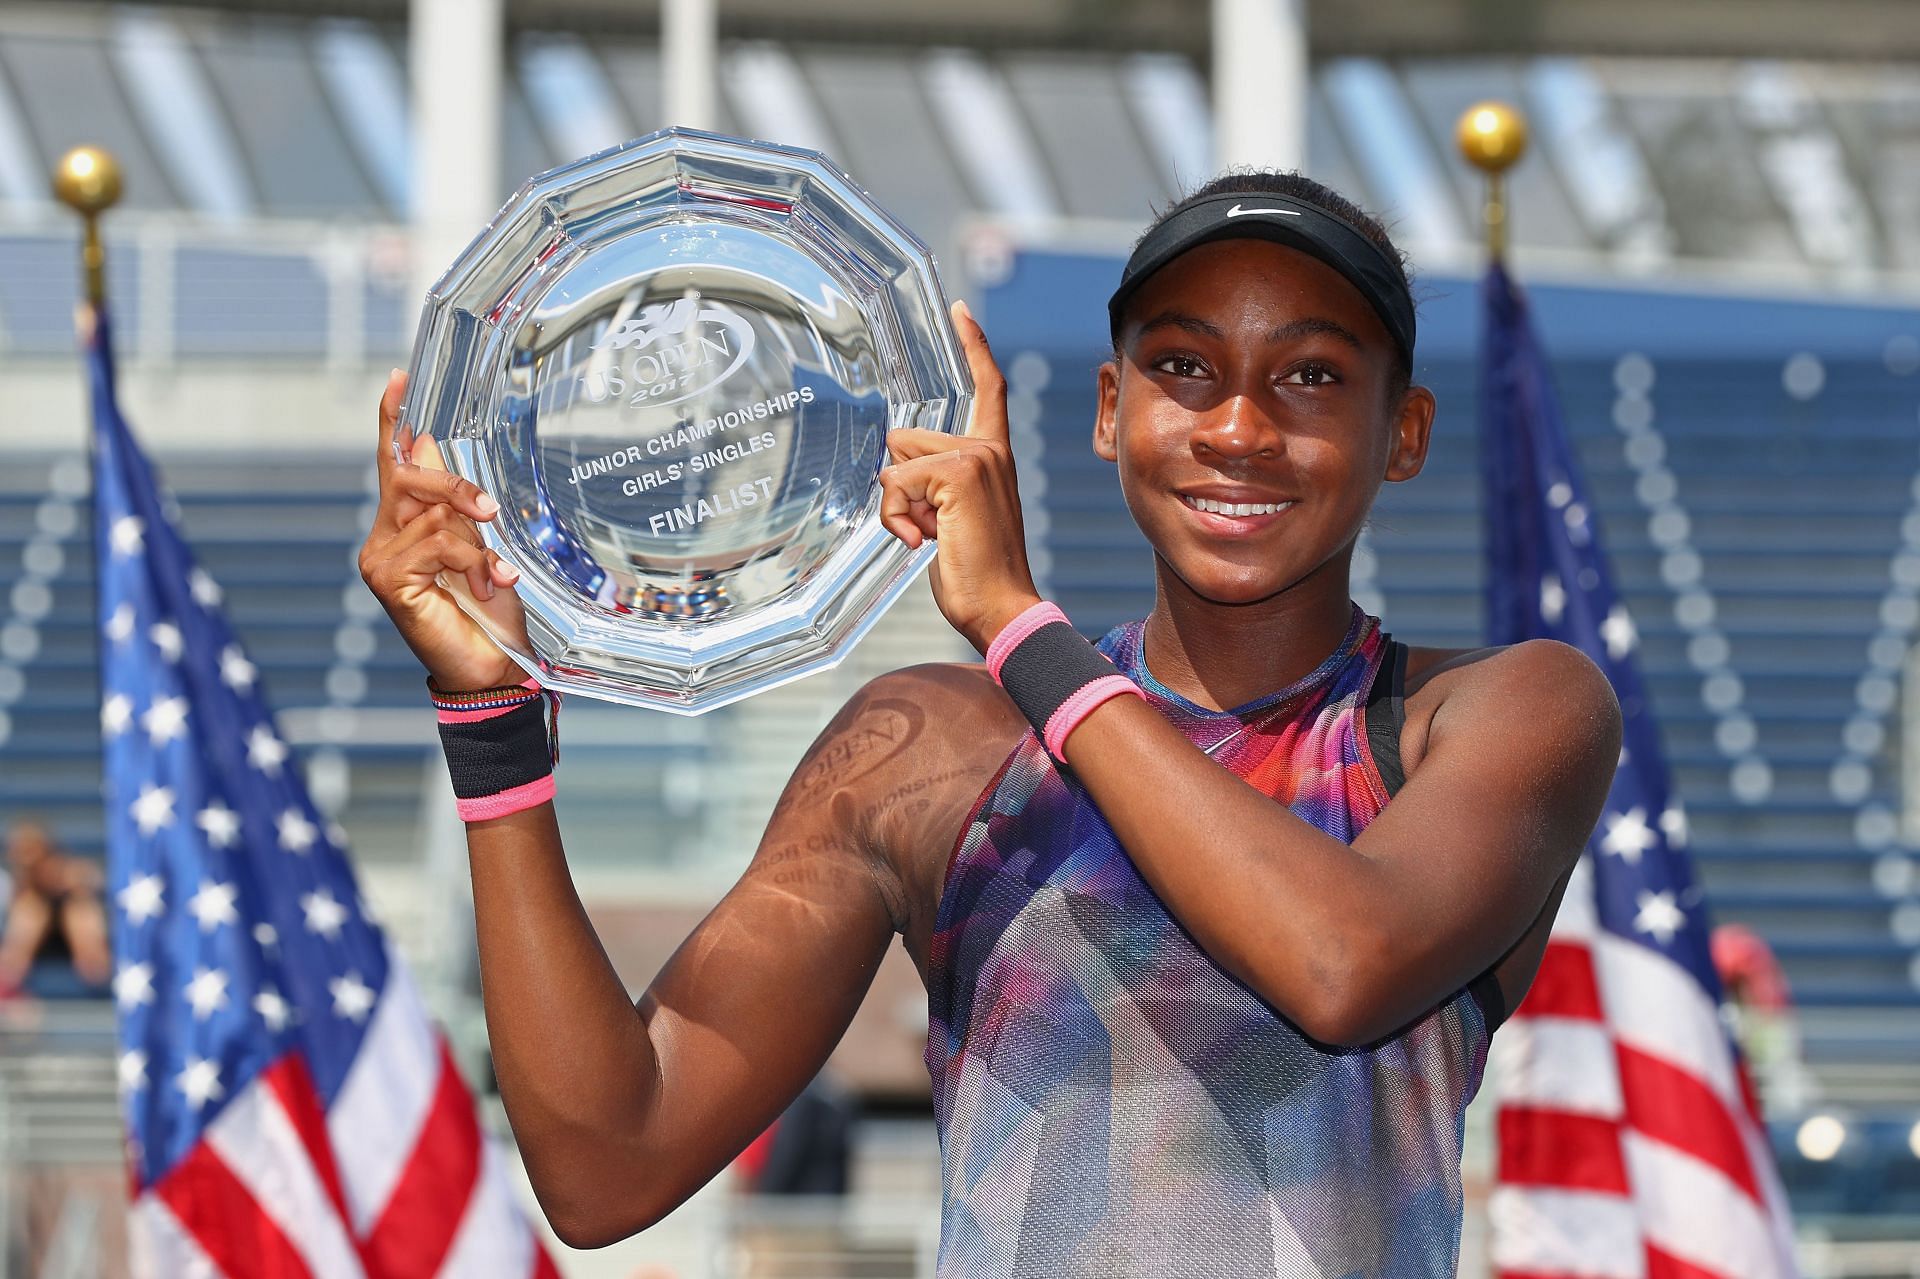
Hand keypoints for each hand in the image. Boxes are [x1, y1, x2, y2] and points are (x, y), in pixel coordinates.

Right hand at [357, 370, 528, 690]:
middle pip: (409, 478)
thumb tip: (433, 447)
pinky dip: (471, 562)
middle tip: (489, 511)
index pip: (394, 463)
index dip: (393, 419)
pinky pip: (436, 543)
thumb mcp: (485, 548)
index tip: (401, 377)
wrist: (495, 669)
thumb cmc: (493, 613)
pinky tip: (488, 587)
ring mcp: (381, 558)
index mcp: (406, 525)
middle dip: (454, 485)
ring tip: (497, 576)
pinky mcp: (388, 579)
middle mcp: (385, 537)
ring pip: (431, 514)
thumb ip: (461, 507)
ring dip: (475, 543)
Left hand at [880, 301, 1041, 653]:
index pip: (986, 387)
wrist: (1003, 607)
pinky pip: (893, 483)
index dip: (972, 346)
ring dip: (896, 505)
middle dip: (900, 486)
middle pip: (905, 437)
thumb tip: (891, 463)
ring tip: (930, 537)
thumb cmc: (976, 570)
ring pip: (895, 460)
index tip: (959, 308)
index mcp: (993, 455)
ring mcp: (975, 458)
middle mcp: (988, 449)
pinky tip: (923, 542)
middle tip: (931, 529)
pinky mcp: (956, 473)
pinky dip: (895, 518)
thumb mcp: (948, 516)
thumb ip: (930, 481)